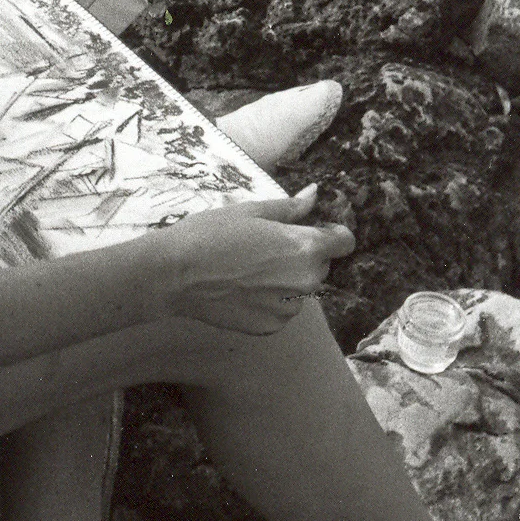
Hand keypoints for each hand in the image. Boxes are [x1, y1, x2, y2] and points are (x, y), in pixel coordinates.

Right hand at [153, 187, 354, 335]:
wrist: (175, 274)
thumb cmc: (209, 234)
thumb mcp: (250, 212)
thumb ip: (289, 208)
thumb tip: (314, 194)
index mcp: (304, 247)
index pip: (344, 242)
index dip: (332, 233)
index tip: (314, 230)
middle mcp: (305, 281)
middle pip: (319, 265)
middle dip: (300, 255)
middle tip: (262, 247)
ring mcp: (288, 308)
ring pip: (298, 289)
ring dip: (284, 280)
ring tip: (245, 269)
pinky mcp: (271, 326)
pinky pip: (280, 309)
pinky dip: (268, 300)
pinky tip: (239, 289)